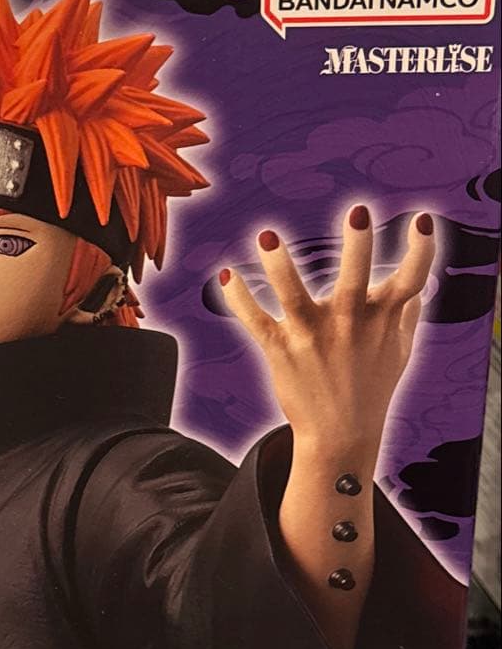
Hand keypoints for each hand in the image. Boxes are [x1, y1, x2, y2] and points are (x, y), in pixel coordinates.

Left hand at [220, 205, 434, 465]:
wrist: (340, 437)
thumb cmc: (371, 388)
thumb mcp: (400, 350)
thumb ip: (406, 312)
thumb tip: (418, 283)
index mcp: (382, 319)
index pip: (410, 279)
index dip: (421, 250)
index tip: (422, 220)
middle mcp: (349, 324)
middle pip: (355, 280)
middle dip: (357, 246)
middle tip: (357, 211)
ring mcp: (312, 336)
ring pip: (293, 296)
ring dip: (280, 266)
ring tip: (268, 237)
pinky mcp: (281, 350)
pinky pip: (255, 321)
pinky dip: (238, 299)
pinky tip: (225, 276)